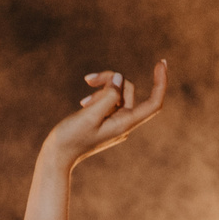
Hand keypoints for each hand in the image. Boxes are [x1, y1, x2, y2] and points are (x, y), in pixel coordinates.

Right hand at [40, 60, 168, 172]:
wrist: (57, 157)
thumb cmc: (71, 138)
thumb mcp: (89, 114)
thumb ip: (108, 95)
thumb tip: (119, 78)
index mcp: (124, 124)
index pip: (154, 103)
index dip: (160, 82)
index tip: (161, 62)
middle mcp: (124, 124)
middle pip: (127, 90)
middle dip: (110, 80)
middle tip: (89, 79)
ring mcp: (115, 123)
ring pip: (116, 93)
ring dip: (101, 89)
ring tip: (82, 101)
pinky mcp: (106, 121)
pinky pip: (108, 101)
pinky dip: (97, 96)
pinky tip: (83, 103)